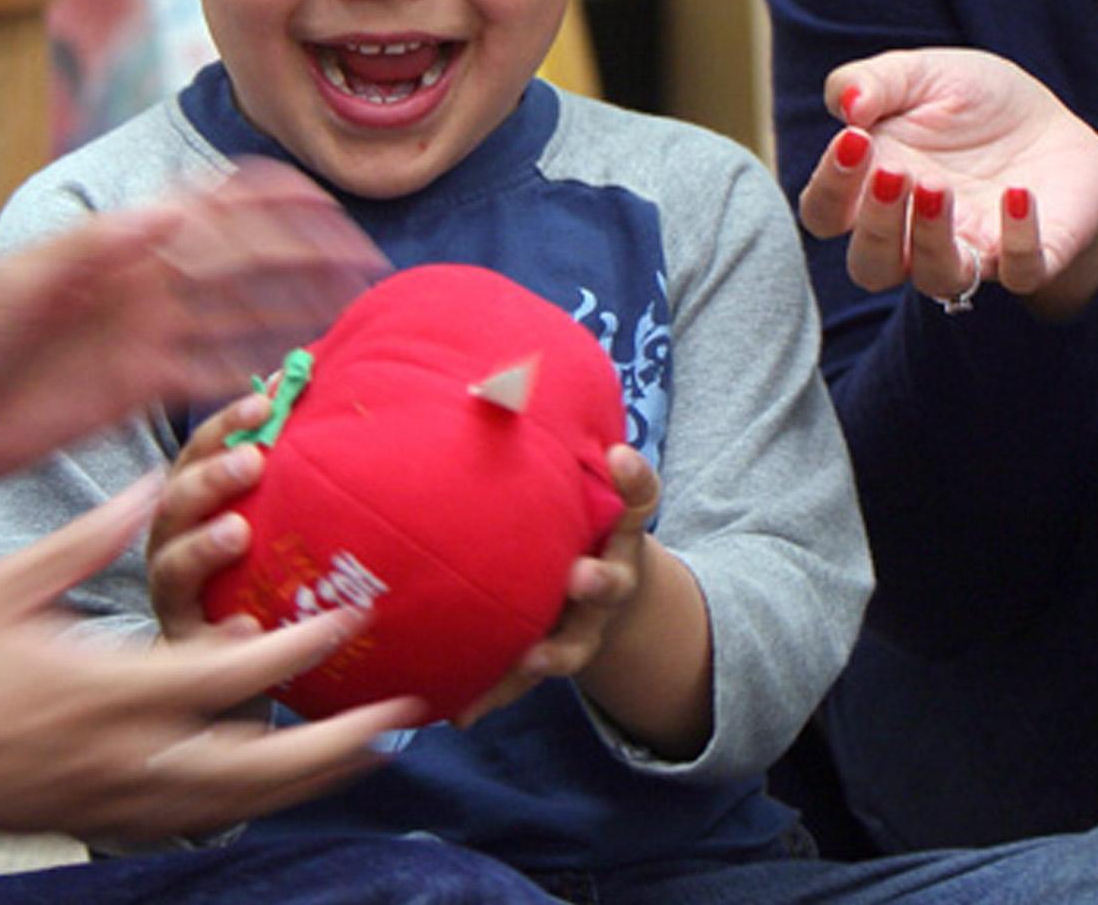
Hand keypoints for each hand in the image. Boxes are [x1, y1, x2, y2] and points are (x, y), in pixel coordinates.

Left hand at [0, 163, 382, 502]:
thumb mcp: (20, 284)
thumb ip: (93, 250)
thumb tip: (171, 208)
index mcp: (122, 246)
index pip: (214, 207)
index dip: (273, 200)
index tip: (332, 201)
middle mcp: (146, 284)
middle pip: (245, 262)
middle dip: (308, 257)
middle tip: (372, 266)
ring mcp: (147, 337)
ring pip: (242, 315)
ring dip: (299, 308)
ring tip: (358, 310)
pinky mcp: (140, 390)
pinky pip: (213, 373)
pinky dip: (258, 367)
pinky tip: (302, 367)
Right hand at [0, 479, 423, 857]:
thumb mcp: (7, 584)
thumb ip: (89, 537)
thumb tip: (151, 479)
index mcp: (107, 690)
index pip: (232, 674)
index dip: (304, 649)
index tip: (355, 617)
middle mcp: (122, 757)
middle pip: (258, 769)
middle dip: (336, 747)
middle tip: (401, 717)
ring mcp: (110, 799)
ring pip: (234, 804)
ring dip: (305, 780)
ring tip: (362, 753)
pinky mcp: (93, 818)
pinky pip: (193, 816)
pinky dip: (244, 799)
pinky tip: (271, 781)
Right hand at [147, 394, 274, 645]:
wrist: (211, 666)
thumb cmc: (242, 572)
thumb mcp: (254, 514)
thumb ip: (270, 463)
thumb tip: (308, 386)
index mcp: (186, 506)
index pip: (198, 453)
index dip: (227, 423)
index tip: (268, 400)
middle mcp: (168, 546)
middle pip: (176, 505)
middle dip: (211, 478)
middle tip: (253, 459)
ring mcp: (172, 600)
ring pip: (173, 570)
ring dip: (203, 547)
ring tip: (238, 532)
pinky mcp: (185, 651)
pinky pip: (198, 645)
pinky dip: (222, 635)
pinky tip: (249, 626)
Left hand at [456, 446, 660, 727]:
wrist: (597, 590)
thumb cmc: (572, 520)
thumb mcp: (576, 485)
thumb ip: (550, 452)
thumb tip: (483, 385)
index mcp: (616, 529)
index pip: (637, 498)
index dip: (632, 480)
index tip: (619, 458)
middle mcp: (608, 579)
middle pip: (612, 581)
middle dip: (599, 580)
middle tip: (583, 575)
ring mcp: (584, 627)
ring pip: (572, 646)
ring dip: (551, 652)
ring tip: (530, 657)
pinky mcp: (550, 657)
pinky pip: (521, 682)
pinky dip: (494, 695)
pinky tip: (461, 712)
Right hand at [795, 48, 1097, 314]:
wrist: (1050, 120)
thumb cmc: (970, 103)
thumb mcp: (920, 74)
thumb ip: (872, 81)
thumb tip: (847, 105)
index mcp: (873, 192)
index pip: (826, 215)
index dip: (830, 188)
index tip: (854, 138)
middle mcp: (914, 235)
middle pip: (871, 266)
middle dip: (877, 226)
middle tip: (894, 171)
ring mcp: (973, 250)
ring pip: (938, 279)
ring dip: (932, 241)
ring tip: (938, 187)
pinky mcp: (1032, 256)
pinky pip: (1022, 273)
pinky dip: (1019, 242)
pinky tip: (1018, 194)